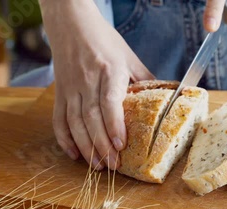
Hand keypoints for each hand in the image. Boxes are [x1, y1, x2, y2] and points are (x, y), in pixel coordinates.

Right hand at [39, 0, 154, 169]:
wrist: (71, 24)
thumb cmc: (104, 40)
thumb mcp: (129, 56)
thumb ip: (145, 79)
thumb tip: (166, 98)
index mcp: (109, 71)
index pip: (109, 102)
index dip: (114, 125)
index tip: (122, 144)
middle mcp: (87, 81)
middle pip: (92, 118)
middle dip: (102, 145)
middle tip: (113, 165)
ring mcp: (71, 88)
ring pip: (75, 122)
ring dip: (85, 146)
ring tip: (97, 165)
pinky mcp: (60, 92)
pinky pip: (59, 119)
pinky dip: (64, 138)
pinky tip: (74, 154)